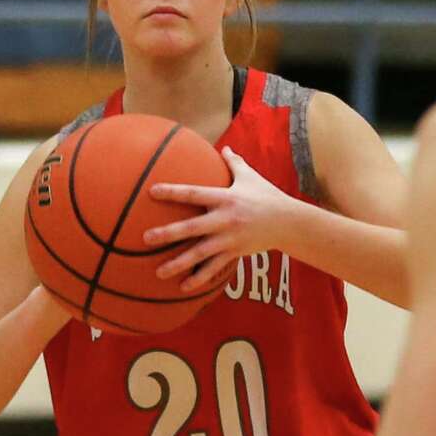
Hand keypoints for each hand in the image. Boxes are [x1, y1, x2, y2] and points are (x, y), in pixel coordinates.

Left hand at [145, 146, 295, 290]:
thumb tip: (224, 148)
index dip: (173, 192)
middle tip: (146, 238)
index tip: (152, 192)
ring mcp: (230, 239)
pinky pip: (215, 268)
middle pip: (192, 227)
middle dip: (168, 233)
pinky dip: (200, 278)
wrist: (289, 223)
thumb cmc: (267, 196)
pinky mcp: (235, 253)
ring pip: (201, 253)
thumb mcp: (251, 177)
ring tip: (159, 273)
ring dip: (179, 264)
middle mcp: (225, 219)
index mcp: (225, 198)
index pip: (195, 194)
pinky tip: (183, 288)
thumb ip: (234, 163)